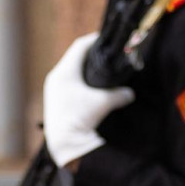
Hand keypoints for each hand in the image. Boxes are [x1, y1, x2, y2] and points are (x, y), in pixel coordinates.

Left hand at [43, 35, 135, 165]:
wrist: (66, 144)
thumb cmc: (81, 119)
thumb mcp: (103, 103)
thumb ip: (119, 95)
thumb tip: (131, 93)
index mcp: (64, 72)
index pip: (79, 46)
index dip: (94, 40)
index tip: (106, 40)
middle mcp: (55, 77)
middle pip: (74, 57)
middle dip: (90, 54)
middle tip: (106, 54)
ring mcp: (53, 89)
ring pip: (70, 70)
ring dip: (84, 68)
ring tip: (99, 69)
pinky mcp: (55, 100)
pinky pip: (68, 81)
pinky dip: (79, 80)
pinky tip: (89, 86)